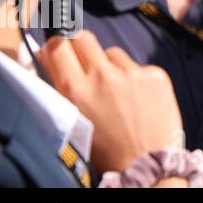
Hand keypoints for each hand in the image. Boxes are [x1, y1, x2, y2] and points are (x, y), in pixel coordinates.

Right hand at [38, 31, 184, 174]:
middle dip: (80, 46)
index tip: (59, 50)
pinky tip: (139, 99)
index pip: (58, 47)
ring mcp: (131, 73)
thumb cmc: (104, 150)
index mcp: (75, 90)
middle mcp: (102, 76)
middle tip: (85, 62)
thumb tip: (47, 56)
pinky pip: (138, 66)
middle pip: (84, 38)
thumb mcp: (72, 122)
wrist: (145, 164)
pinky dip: (135, 78)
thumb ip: (60, 89)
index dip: (56, 45)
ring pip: (113, 54)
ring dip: (110, 66)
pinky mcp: (155, 74)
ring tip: (117, 93)